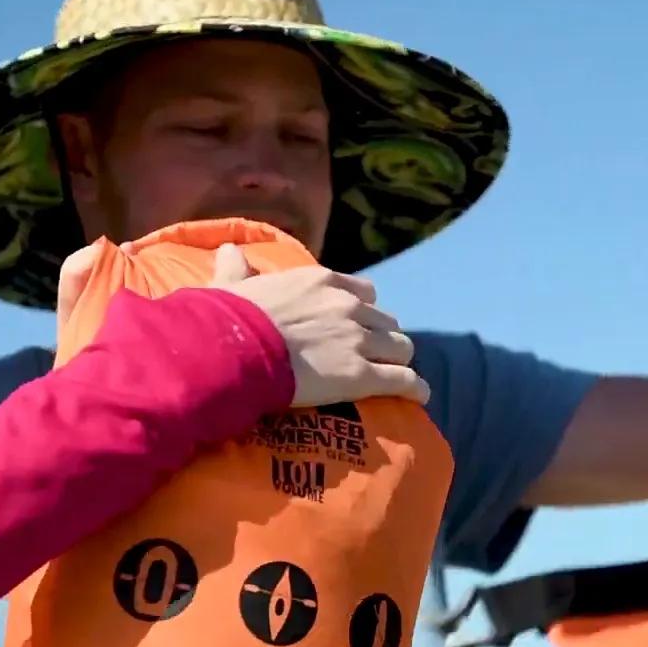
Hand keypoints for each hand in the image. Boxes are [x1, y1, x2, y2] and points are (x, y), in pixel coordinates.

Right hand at [211, 243, 429, 406]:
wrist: (235, 352)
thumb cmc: (230, 319)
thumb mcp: (232, 285)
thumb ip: (237, 268)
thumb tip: (229, 250)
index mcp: (323, 282)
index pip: (364, 292)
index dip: (363, 310)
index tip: (357, 323)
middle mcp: (349, 307)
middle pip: (386, 321)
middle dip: (381, 337)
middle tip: (372, 355)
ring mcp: (359, 341)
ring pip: (400, 348)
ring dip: (397, 360)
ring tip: (393, 375)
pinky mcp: (362, 376)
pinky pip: (403, 380)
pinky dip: (414, 388)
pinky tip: (418, 396)